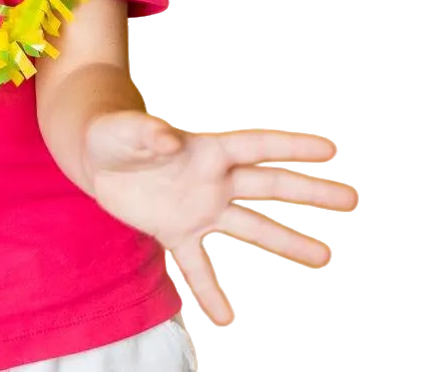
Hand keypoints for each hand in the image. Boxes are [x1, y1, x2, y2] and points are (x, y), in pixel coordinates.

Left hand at [84, 113, 358, 324]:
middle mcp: (210, 180)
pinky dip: (210, 292)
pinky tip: (226, 319)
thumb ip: (145, 132)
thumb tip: (170, 138)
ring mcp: (197, 208)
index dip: (291, 146)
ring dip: (286, 243)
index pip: (255, 147)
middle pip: (267, 186)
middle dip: (310, 192)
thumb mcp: (121, 129)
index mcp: (204, 149)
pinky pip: (197, 266)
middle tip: (353, 200)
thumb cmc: (111, 133)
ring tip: (324, 258)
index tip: (332, 150)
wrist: (94, 157)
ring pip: (249, 227)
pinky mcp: (175, 231)